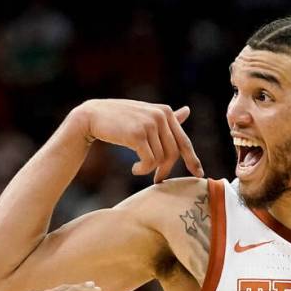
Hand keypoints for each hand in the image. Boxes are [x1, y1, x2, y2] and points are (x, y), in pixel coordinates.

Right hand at [73, 99, 204, 182]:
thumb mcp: (145, 115)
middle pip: (173, 153)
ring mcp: (149, 124)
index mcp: (165, 112)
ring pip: (161, 158)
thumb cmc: (119, 118)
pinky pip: (149, 161)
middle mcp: (160, 115)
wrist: (92, 117)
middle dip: (166, 170)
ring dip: (150, 170)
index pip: (184, 141)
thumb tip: (188, 111)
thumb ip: (166, 117)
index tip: (198, 174)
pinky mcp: (138, 134)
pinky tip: (134, 169)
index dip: (192, 159)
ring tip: (138, 170)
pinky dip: (143, 169)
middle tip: (157, 180)